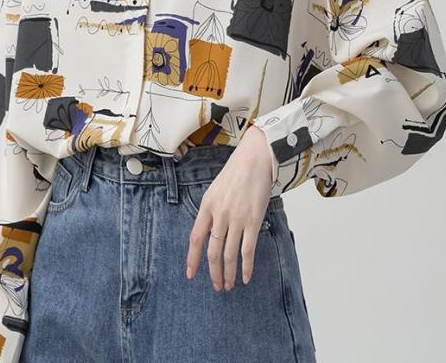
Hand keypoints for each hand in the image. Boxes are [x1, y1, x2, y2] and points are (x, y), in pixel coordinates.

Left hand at [185, 125, 273, 290]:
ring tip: (228, 285)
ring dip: (228, 273)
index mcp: (207, 206)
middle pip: (212, 251)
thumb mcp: (215, 190)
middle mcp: (219, 214)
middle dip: (213, 272)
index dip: (192, 259)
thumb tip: (211, 233)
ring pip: (229, 254)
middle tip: (216, 286)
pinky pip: (248, 249)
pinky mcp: (253, 220)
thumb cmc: (237, 172)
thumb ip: (212, 211)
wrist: (255, 158)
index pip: (195, 238)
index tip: (191, 274)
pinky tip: (245, 277)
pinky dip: (246, 266)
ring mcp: (236, 218)